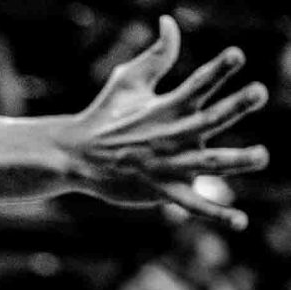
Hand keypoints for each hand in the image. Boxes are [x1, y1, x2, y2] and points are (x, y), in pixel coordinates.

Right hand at [64, 15, 267, 229]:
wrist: (75, 157)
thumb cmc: (104, 116)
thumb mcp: (127, 80)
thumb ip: (157, 53)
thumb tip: (169, 20)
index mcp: (167, 107)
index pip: (198, 83)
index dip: (218, 68)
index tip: (238, 55)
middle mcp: (172, 135)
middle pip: (209, 118)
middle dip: (235, 105)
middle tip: (257, 93)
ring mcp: (168, 165)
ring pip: (209, 162)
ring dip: (236, 160)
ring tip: (261, 156)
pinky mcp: (162, 191)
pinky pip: (193, 205)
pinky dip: (216, 215)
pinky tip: (240, 222)